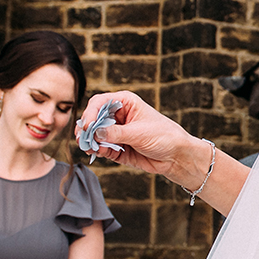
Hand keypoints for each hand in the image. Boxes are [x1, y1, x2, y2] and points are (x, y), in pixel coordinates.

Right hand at [76, 91, 195, 178]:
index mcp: (125, 102)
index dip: (91, 113)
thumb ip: (116, 133)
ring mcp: (116, 132)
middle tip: (83, 138)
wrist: (176, 156)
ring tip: (88, 147)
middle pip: (94, 118)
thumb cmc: (164, 136)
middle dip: (87, 128)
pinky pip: (101, 147)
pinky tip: (97, 152)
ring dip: (89, 140)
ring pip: (94, 134)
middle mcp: (118, 116)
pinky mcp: (116, 147)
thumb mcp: (139, 133)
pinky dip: (97, 150)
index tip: (88, 126)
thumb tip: (95, 133)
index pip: (100, 102)